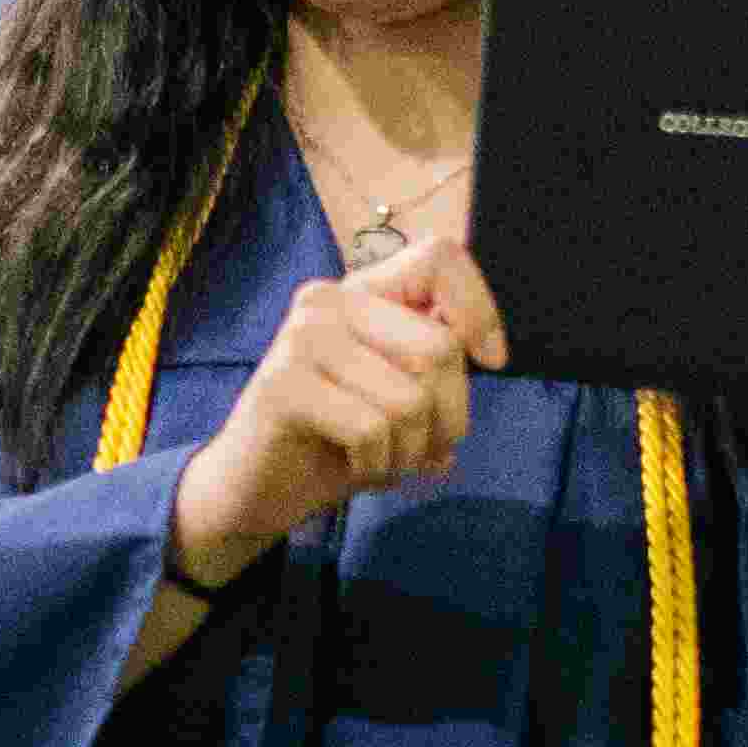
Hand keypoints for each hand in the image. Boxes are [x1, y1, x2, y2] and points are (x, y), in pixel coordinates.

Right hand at [169, 234, 506, 581]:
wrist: (257, 490)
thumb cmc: (338, 441)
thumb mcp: (403, 396)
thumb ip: (441, 368)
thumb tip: (490, 353)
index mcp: (362, 292)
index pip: (440, 256)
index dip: (479, 308)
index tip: (490, 361)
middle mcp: (328, 301)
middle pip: (440, 346)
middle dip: (450, 416)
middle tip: (423, 448)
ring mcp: (301, 337)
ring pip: (411, 398)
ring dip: (411, 451)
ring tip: (383, 459)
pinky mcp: (283, 384)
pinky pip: (372, 429)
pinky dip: (377, 464)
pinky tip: (352, 465)